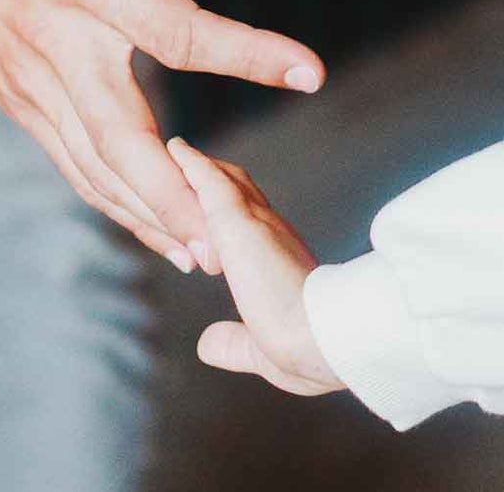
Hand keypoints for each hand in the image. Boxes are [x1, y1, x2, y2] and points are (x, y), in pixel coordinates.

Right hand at [0, 0, 324, 268]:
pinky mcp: (16, 98)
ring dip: (149, 211)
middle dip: (176, 189)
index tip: (308, 71)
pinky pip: (70, 160)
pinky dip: (114, 200)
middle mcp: (51, 39)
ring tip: (209, 252)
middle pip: (120, 132)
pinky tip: (156, 227)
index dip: (243, 51)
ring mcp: (29, 78)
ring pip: (93, 163)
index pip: (171, 26)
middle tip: (234, 231)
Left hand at [169, 137, 344, 395]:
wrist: (326, 342)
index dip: (236, 213)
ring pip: (226, 181)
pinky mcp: (238, 223)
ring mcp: (258, 224)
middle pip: (241, 192)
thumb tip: (205, 343)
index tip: (218, 207)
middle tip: (190, 165)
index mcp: (280, 261)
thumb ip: (232, 343)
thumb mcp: (259, 349)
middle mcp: (273, 233)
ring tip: (177, 153)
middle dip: (217, 180)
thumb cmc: (308, 353)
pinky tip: (176, 150)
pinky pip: (211, 183)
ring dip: (201, 169)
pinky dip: (193, 165)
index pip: (255, 225)